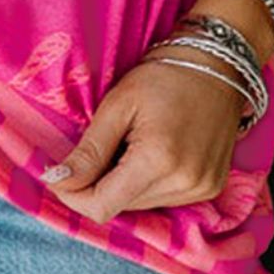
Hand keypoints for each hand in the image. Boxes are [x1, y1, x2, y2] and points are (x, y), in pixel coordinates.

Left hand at [41, 49, 247, 222]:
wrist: (217, 65)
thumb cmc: (163, 77)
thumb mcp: (118, 105)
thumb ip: (89, 150)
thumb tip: (56, 181)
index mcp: (158, 161)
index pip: (103, 206)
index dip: (73, 195)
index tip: (58, 174)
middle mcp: (184, 184)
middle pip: (121, 207)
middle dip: (97, 185)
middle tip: (96, 147)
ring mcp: (202, 190)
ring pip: (141, 206)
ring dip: (123, 185)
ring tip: (127, 144)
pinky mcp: (211, 189)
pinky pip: (164, 199)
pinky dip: (147, 183)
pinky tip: (149, 151)